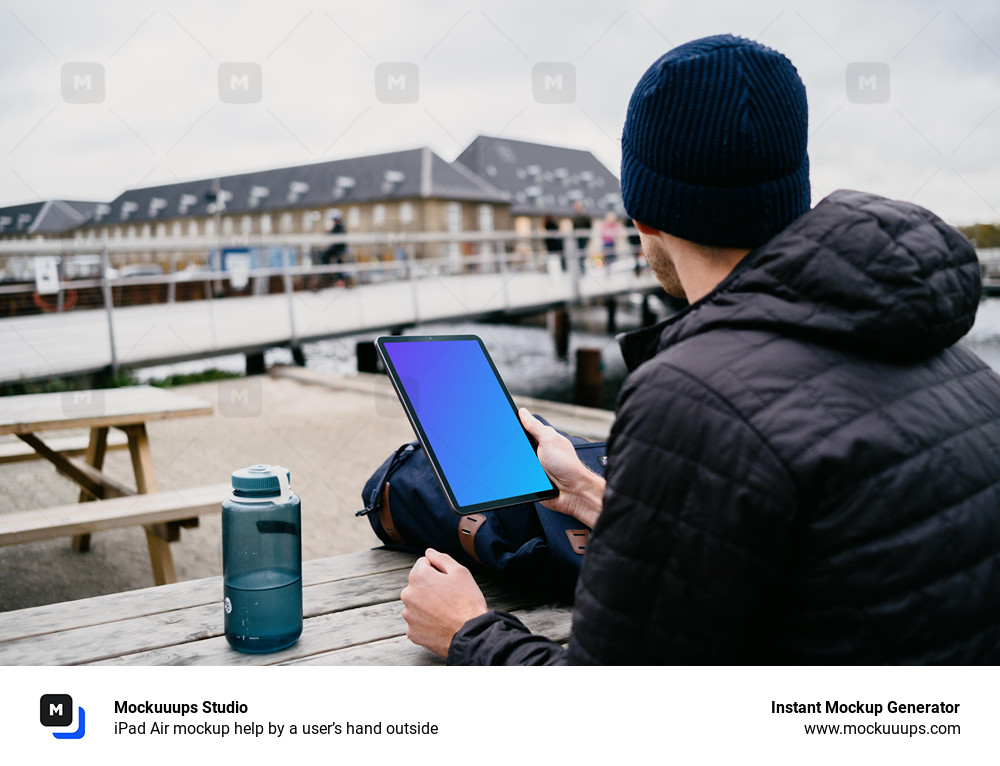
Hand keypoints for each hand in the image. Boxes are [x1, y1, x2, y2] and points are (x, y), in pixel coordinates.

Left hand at [400, 548, 488, 656]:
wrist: (470, 634)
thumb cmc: (467, 601)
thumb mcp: (460, 572)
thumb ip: (441, 558)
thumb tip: (428, 552)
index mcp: (418, 577)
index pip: (423, 564)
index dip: (438, 570)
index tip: (449, 581)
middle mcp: (408, 595)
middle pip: (418, 585)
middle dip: (430, 587)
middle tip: (449, 597)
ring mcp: (408, 615)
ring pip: (417, 604)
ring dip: (427, 605)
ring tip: (445, 612)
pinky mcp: (411, 632)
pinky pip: (417, 623)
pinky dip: (426, 622)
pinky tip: (440, 624)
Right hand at [519, 408, 605, 528]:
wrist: (573, 492)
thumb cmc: (567, 466)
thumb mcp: (550, 440)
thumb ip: (535, 427)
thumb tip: (523, 412)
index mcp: (541, 440)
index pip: (521, 430)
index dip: (511, 428)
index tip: (502, 428)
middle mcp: (536, 452)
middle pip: (515, 447)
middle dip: (511, 449)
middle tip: (517, 453)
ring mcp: (532, 466)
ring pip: (513, 463)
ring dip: (512, 465)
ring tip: (524, 467)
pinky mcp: (530, 480)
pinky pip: (516, 477)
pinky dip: (516, 477)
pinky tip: (522, 477)